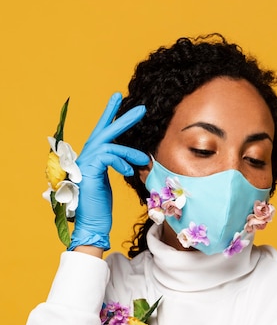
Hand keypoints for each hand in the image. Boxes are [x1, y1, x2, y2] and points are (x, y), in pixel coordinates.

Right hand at [69, 93, 148, 250]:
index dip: (110, 114)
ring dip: (130, 151)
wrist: (91, 225)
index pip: (101, 132)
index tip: (119, 98)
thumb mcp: (109, 181)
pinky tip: (130, 171)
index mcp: (90, 158)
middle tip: (141, 108)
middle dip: (123, 118)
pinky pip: (108, 156)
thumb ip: (114, 166)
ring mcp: (84, 163)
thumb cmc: (99, 207)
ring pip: (110, 145)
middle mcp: (84, 157)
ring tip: (144, 159)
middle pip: (104, 131)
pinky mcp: (89, 171)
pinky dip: (121, 161)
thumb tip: (132, 160)